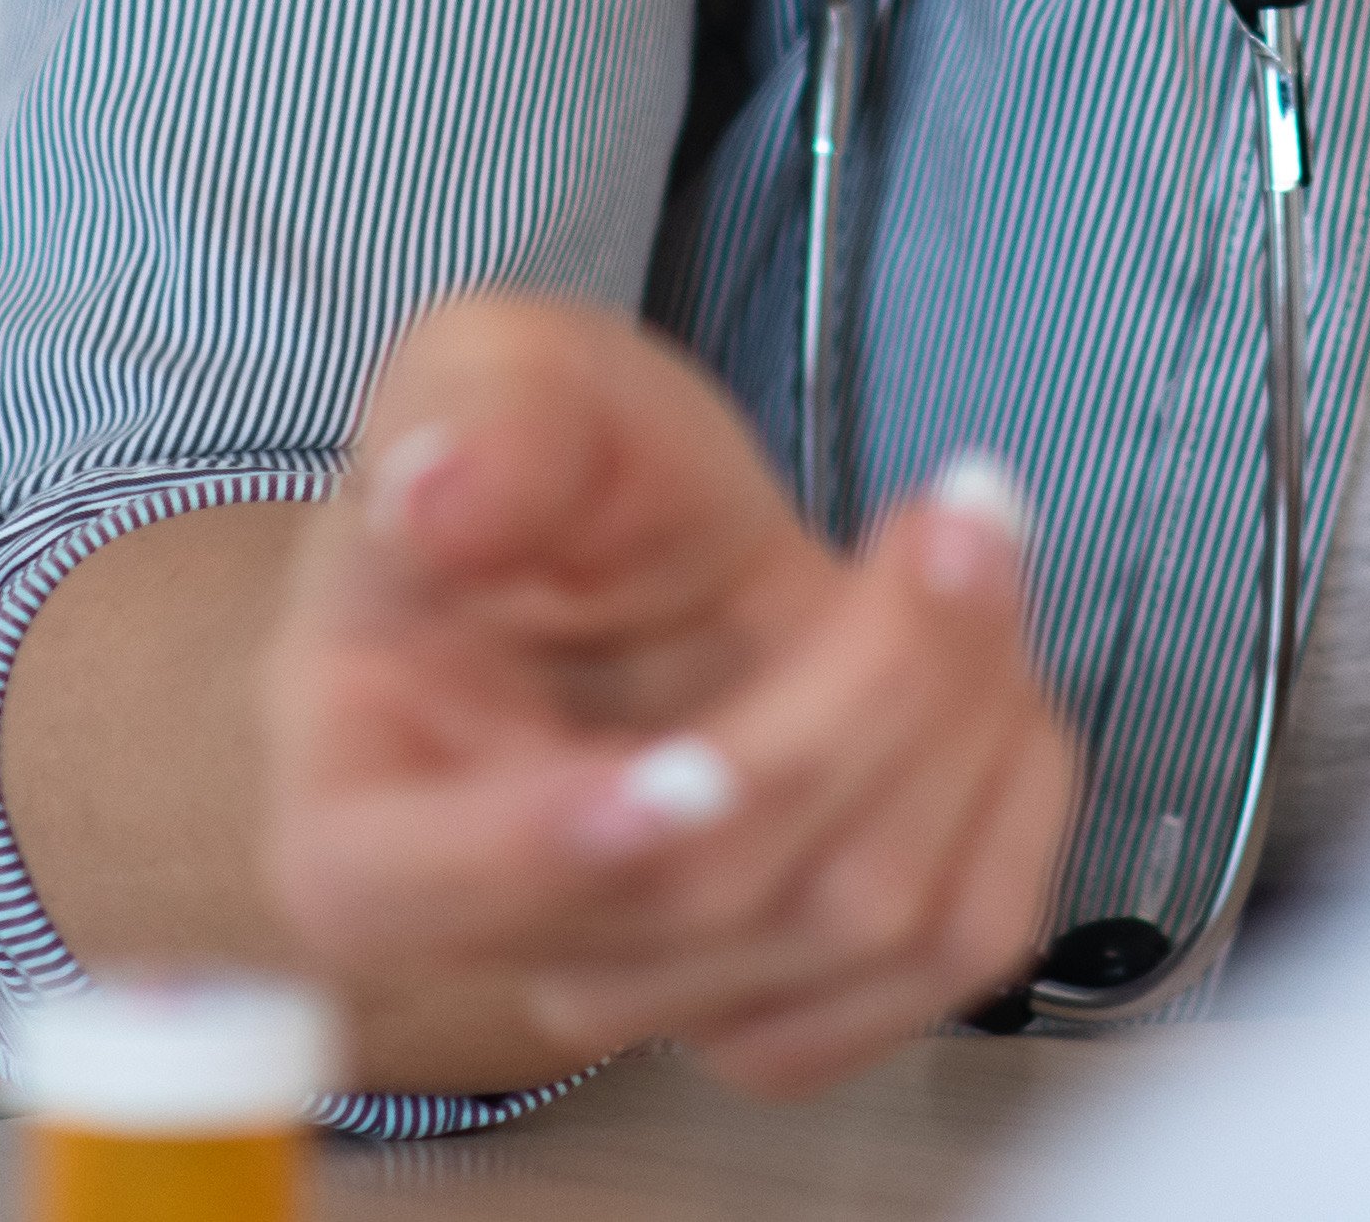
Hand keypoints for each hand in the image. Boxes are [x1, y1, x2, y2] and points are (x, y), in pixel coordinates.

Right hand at [256, 288, 1085, 1095]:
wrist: (619, 543)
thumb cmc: (531, 471)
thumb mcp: (493, 376)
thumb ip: (478, 425)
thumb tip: (436, 492)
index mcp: (358, 818)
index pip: (431, 890)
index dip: (566, 843)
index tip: (696, 759)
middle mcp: (506, 942)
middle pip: (715, 885)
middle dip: (875, 684)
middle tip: (955, 506)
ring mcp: (660, 989)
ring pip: (862, 921)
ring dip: (966, 716)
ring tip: (971, 545)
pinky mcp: (797, 993)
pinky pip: (949, 954)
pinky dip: (1011, 798)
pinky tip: (995, 663)